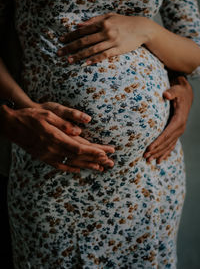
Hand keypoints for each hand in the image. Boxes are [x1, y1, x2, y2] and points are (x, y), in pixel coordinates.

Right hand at [0, 102, 114, 172]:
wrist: (11, 124)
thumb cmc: (31, 116)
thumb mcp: (48, 113)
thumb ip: (65, 122)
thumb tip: (80, 130)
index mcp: (56, 137)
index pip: (79, 147)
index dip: (93, 151)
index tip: (106, 153)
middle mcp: (53, 149)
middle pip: (78, 157)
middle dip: (95, 160)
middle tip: (110, 163)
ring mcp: (47, 155)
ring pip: (71, 162)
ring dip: (87, 165)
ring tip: (100, 169)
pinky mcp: (43, 157)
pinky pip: (59, 165)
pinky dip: (70, 167)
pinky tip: (78, 169)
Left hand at [57, 13, 149, 64]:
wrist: (142, 28)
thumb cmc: (124, 22)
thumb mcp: (109, 16)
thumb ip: (94, 20)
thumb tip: (78, 25)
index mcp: (102, 23)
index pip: (82, 30)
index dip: (70, 35)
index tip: (61, 40)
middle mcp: (106, 31)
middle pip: (84, 41)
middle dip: (70, 47)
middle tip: (60, 53)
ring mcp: (112, 41)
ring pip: (92, 49)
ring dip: (79, 55)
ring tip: (69, 60)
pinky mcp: (118, 50)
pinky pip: (104, 55)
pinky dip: (94, 59)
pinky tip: (85, 63)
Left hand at [143, 76, 192, 163]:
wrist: (186, 95)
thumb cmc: (178, 92)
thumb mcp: (176, 90)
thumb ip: (171, 92)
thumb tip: (166, 95)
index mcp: (179, 120)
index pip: (167, 133)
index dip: (158, 141)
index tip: (149, 148)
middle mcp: (180, 128)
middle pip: (166, 142)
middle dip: (156, 150)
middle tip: (145, 157)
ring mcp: (179, 131)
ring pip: (168, 146)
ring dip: (159, 154)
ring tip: (149, 161)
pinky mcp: (176, 132)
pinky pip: (171, 145)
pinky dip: (165, 153)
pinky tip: (159, 160)